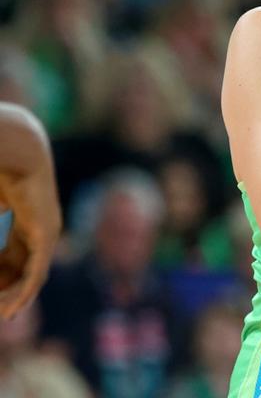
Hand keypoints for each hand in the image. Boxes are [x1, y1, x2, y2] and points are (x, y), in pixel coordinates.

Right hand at [0, 173, 59, 319]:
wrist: (19, 154)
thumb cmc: (2, 175)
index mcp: (27, 223)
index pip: (15, 261)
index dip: (2, 280)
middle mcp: (41, 231)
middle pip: (23, 271)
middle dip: (7, 292)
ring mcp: (47, 234)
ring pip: (32, 276)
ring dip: (16, 297)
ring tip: (2, 314)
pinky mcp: (47, 235)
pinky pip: (38, 271)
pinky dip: (26, 291)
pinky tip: (13, 307)